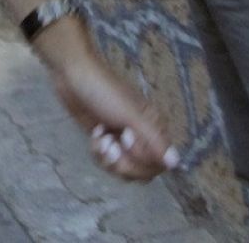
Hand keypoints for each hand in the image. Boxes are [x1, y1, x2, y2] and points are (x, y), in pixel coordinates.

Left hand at [42, 31, 176, 181]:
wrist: (72, 76)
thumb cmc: (104, 91)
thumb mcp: (131, 114)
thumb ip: (154, 140)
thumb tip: (176, 163)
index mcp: (155, 127)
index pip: (159, 163)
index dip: (142, 160)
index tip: (126, 138)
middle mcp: (143, 136)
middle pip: (142, 172)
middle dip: (124, 165)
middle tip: (111, 145)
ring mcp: (123, 140)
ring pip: (124, 169)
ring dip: (110, 160)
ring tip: (101, 140)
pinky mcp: (106, 141)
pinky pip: (108, 162)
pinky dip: (99, 153)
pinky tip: (95, 134)